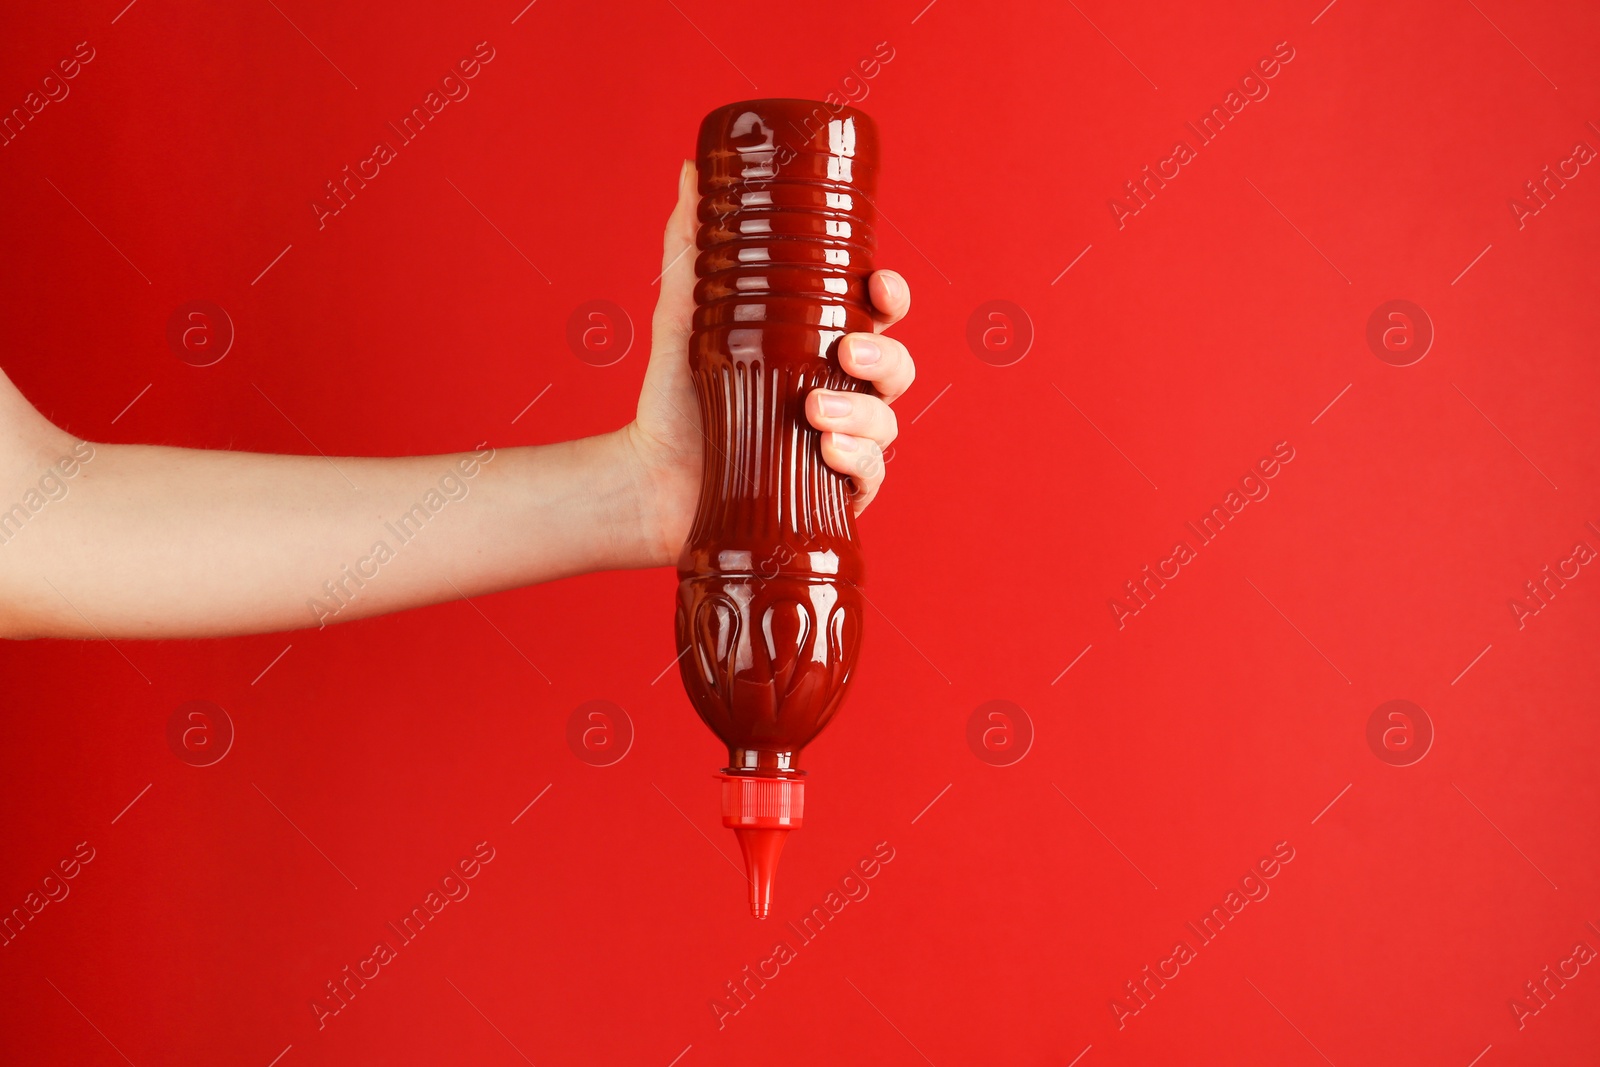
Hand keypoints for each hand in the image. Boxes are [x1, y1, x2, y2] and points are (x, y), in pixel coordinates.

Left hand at [622, 160, 915, 567]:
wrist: (649, 477)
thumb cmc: (675, 396)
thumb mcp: (684, 314)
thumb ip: (692, 247)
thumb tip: (690, 170)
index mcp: (819, 345)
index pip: (877, 316)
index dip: (891, 298)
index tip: (879, 287)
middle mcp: (841, 393)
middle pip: (897, 368)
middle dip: (886, 357)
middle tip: (845, 354)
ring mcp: (841, 444)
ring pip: (886, 424)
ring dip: (862, 416)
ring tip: (813, 414)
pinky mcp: (831, 494)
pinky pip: (869, 478)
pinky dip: (857, 464)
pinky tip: (827, 453)